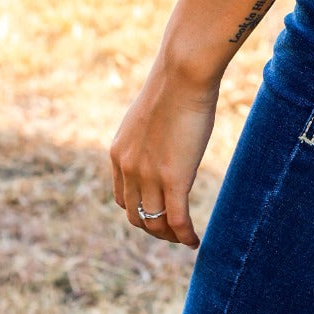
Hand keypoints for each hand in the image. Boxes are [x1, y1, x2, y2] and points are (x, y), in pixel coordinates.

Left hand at [110, 57, 218, 249]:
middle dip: (153, 228)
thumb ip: (150, 135)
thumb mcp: (150, 115)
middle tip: (172, 232)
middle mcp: (129, 169)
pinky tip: (195, 241)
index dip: (139, 211)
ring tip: (184, 239)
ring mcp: (150, 176)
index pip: (123, 198)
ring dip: (169, 236)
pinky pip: (178, 220)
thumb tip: (163, 138)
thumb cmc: (175, 84)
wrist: (183, 73)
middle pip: (136, 216)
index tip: (157, 213)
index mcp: (119, 153)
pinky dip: (185, 236)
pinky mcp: (174, 178)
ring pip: (155, 223)